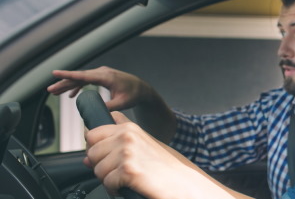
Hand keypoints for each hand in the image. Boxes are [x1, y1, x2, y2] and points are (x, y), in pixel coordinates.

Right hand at [48, 66, 158, 110]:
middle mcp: (103, 72)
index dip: (68, 75)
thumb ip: (109, 107)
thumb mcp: (122, 103)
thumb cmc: (134, 95)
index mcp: (106, 77)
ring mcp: (102, 74)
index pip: (84, 75)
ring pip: (81, 79)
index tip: (55, 73)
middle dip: (64, 83)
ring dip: (69, 85)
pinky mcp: (102, 77)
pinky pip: (87, 81)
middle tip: (50, 90)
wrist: (142, 89)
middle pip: (79, 77)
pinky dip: (78, 86)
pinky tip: (71, 95)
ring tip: (55, 92)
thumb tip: (95, 112)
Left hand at [84, 112, 233, 198]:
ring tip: (128, 179)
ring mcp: (127, 152)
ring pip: (97, 169)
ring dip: (109, 179)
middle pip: (91, 152)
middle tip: (120, 172)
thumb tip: (87, 151)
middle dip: (101, 165)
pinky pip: (106, 182)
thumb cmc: (165, 167)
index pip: (92, 133)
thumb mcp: (143, 144)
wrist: (184, 182)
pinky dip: (115, 189)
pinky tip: (130, 186)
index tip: (107, 157)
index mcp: (129, 128)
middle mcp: (127, 136)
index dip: (96, 148)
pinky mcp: (128, 170)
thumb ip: (118, 139)